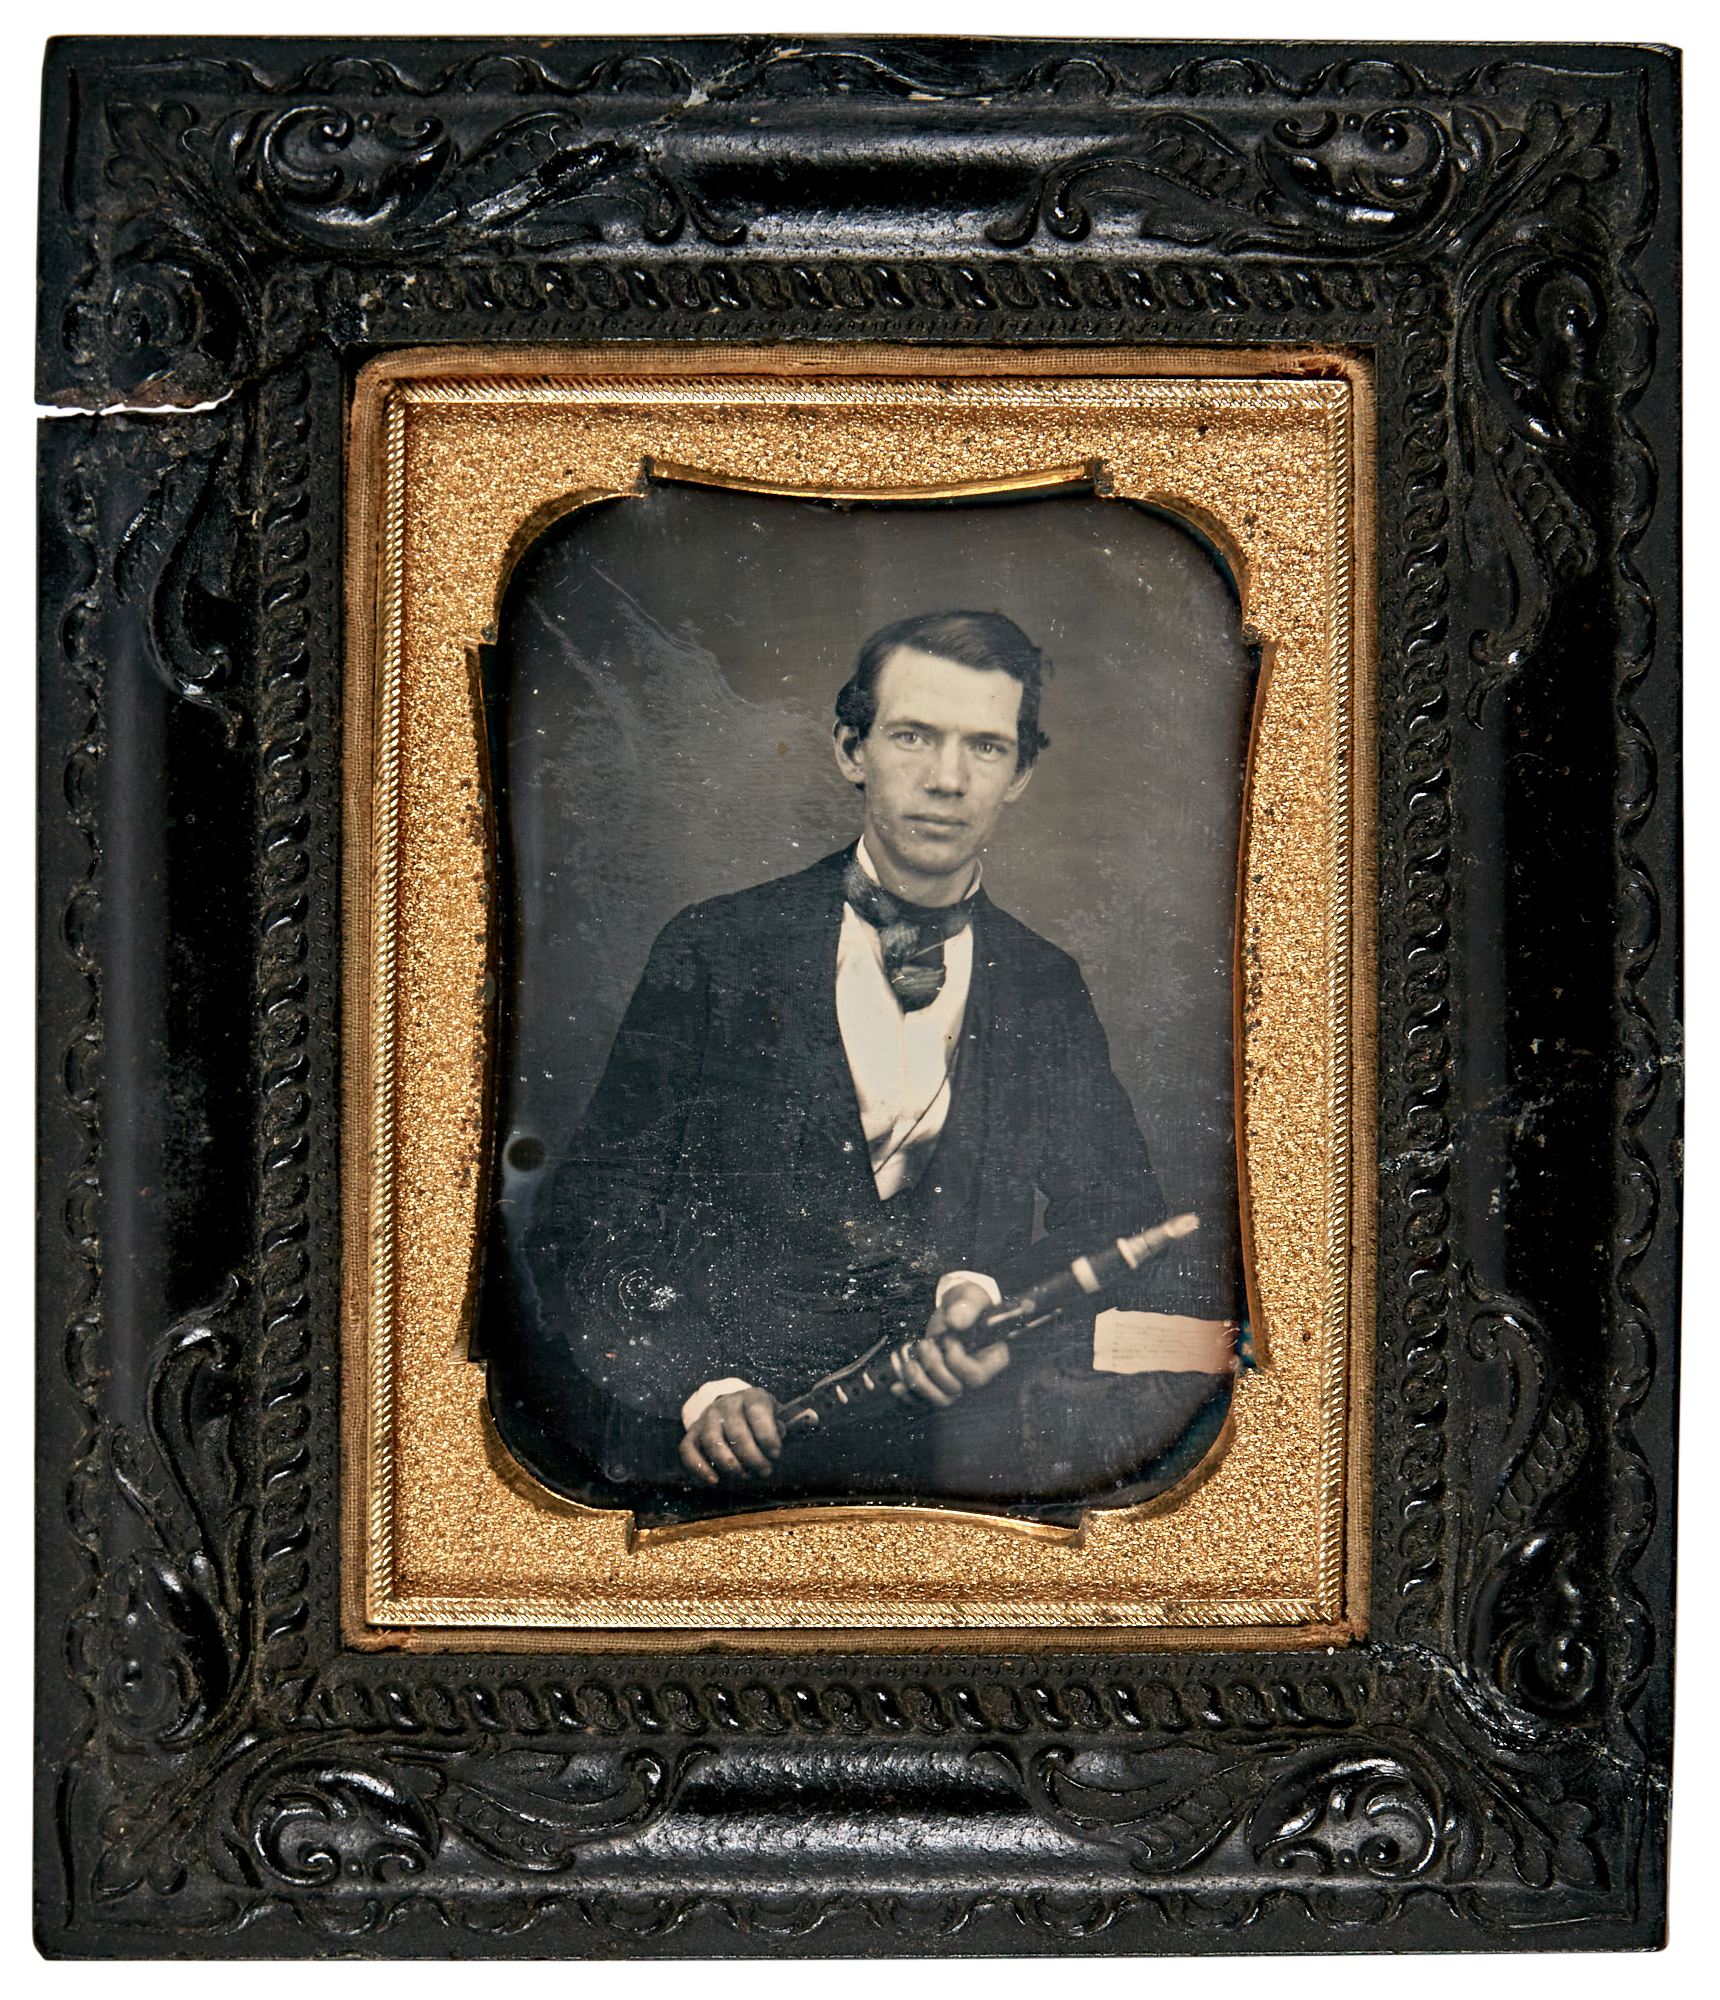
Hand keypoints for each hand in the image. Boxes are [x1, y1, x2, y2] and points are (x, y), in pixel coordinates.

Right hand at [679, 1388, 782, 1485]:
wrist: (733, 1410)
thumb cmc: (759, 1419)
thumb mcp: (775, 1415)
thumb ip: (779, 1425)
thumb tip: (779, 1434)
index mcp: (750, 1396)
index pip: (757, 1411)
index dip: (767, 1435)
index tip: (775, 1455)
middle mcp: (726, 1403)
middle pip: (736, 1432)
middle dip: (752, 1457)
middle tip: (764, 1472)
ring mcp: (706, 1417)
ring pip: (713, 1442)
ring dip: (730, 1464)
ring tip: (745, 1476)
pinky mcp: (692, 1432)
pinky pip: (688, 1450)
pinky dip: (700, 1467)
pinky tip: (715, 1480)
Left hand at [888, 1281, 1009, 1408]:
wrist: (955, 1307)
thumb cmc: (968, 1303)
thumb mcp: (970, 1298)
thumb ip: (967, 1308)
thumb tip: (955, 1322)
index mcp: (992, 1359)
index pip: (974, 1376)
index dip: (956, 1359)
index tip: (947, 1337)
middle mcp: (973, 1376)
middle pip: (954, 1391)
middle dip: (933, 1367)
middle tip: (924, 1344)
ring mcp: (955, 1381)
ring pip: (938, 1400)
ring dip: (918, 1383)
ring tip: (909, 1362)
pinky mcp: (937, 1383)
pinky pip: (923, 1402)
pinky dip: (908, 1395)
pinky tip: (896, 1385)